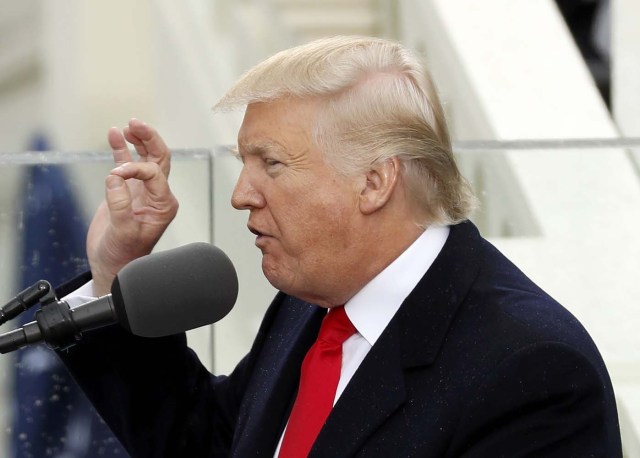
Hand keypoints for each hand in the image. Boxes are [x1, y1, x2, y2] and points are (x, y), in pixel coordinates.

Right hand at [87, 119, 178, 294]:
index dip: (134, 168)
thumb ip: (120, 205)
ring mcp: (142, 190)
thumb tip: (114, 178)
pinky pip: (127, 164)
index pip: (155, 173)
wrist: (113, 265)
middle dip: (149, 139)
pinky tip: (114, 134)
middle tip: (136, 123)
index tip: (114, 176)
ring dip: (138, 140)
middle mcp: (157, 194)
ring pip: (145, 157)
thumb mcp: (123, 232)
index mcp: (164, 204)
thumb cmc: (123, 254)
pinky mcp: (127, 190)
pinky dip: (122, 148)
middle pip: (159, 158)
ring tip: (127, 125)